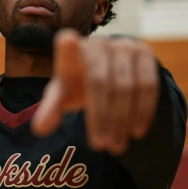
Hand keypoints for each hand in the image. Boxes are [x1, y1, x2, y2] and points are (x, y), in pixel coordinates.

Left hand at [31, 30, 160, 154]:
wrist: (109, 69)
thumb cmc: (79, 83)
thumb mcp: (63, 95)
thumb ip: (51, 109)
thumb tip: (39, 130)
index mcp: (72, 49)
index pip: (67, 44)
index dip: (69, 45)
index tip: (68, 41)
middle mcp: (99, 44)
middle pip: (101, 83)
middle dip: (102, 118)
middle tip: (100, 146)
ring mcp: (124, 46)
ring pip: (127, 87)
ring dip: (122, 121)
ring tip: (116, 146)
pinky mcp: (145, 53)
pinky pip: (148, 85)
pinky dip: (143, 111)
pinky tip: (136, 131)